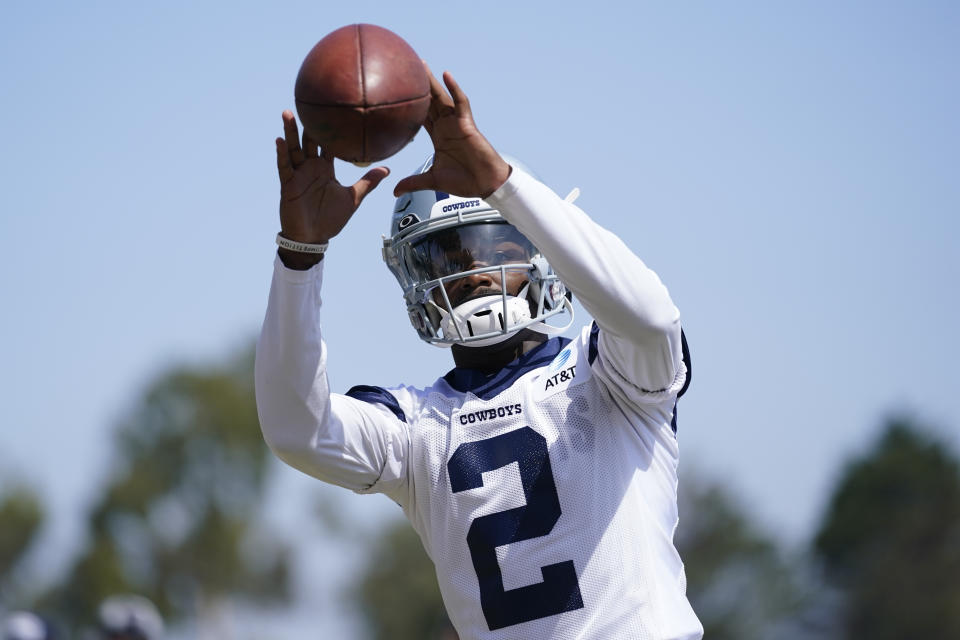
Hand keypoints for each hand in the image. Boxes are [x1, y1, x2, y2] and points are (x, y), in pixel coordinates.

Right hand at [275, 110, 388, 246]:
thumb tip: (387, 169)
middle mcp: (310, 167)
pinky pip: (284, 166)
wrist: (314, 237)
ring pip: (293, 149)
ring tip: (287, 113)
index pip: (327, 144)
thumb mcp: (353, 198)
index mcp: (325, 168)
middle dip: (309, 124)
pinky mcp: (288, 184)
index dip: (329, 129)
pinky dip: (281, 154)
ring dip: (290, 132)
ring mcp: (298, 175)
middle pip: (308, 141)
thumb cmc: (331, 218)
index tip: (333, 109)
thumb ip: (368, 182)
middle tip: (310, 102)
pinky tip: (279, 140)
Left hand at [393, 66, 509, 198]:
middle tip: (403, 67)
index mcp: (438, 135)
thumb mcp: (432, 181)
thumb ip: (414, 183)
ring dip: (432, 81)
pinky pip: (461, 102)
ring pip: (441, 98)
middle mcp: (445, 126)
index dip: (408, 104)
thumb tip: (394, 192)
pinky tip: (446, 75)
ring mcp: (456, 123)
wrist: (485, 185)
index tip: (395, 92)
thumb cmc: (464, 181)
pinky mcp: (467, 123)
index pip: (419, 116)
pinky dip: (454, 88)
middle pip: (428, 101)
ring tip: (421, 63)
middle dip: (418, 85)